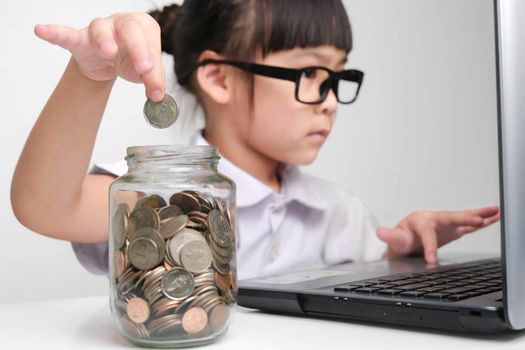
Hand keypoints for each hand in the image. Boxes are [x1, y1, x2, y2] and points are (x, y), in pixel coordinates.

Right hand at [34, 13, 164, 100]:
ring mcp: (100, 29)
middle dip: (139, 48)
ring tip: (108, 51)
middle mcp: (123, 23)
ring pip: (101, 29)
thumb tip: (158, 96)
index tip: (154, 82)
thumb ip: (153, 82)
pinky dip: (54, 33)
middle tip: (144, 67)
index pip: (152, 43)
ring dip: (105, 40)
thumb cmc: (129, 60)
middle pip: (131, 30)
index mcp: (144, 28)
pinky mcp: (79, 39)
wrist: (107, 63)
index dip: (154, 62)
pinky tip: (41, 31)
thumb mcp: (144, 73)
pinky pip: (66, 34)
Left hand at [376, 205, 499, 263]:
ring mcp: (445, 223)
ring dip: (479, 215)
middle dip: (463, 218)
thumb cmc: (402, 238)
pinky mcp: (453, 230)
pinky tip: (494, 217)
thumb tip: (380, 232)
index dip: (430, 246)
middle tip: (477, 221)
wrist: (407, 240)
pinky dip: (482, 221)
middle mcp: (434, 219)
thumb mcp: (394, 240)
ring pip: (463, 218)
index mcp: (419, 220)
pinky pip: (469, 225)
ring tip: (495, 211)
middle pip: (450, 217)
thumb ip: (390, 237)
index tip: (431, 260)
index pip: (427, 233)